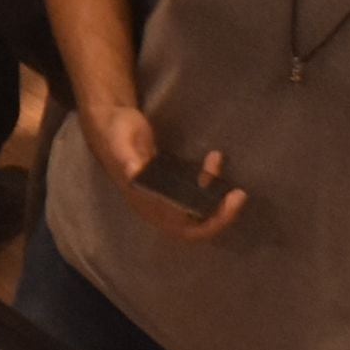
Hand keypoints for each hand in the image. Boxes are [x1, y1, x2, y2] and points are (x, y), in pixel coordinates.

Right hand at [88, 101, 243, 241]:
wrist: (110, 123)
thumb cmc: (115, 133)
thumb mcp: (120, 142)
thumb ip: (127, 158)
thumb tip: (135, 173)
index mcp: (145, 203)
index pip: (181, 226)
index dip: (208, 221)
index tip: (227, 202)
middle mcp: (157, 206)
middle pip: (195, 226)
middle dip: (220, 215)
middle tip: (239, 195)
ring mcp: (165, 195)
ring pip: (198, 209)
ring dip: (215, 194)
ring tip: (217, 160)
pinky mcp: (170, 183)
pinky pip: (195, 192)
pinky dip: (208, 181)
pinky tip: (213, 158)